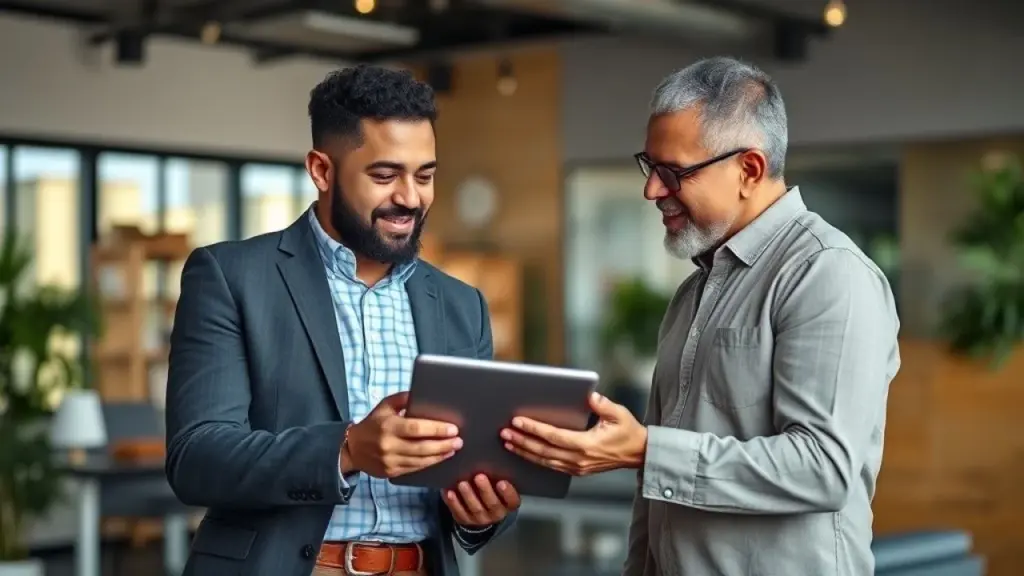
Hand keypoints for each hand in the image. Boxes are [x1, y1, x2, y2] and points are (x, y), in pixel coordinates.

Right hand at [345, 392, 461, 478]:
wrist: (352, 449)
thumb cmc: (373, 424)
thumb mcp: (385, 406)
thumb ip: (403, 398)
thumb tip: (423, 393)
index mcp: (388, 426)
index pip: (416, 429)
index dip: (436, 429)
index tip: (453, 428)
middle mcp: (388, 445)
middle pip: (422, 447)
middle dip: (444, 444)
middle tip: (459, 440)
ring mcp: (389, 461)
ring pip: (421, 460)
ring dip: (440, 455)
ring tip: (453, 448)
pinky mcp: (391, 473)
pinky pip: (415, 469)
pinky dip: (430, 463)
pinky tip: (440, 457)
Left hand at [444, 474, 520, 527]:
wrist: (481, 508)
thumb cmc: (492, 489)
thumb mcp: (499, 484)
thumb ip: (499, 476)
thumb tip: (492, 458)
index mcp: (508, 504)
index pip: (512, 500)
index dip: (508, 492)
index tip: (501, 482)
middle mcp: (496, 513)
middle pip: (492, 504)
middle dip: (485, 490)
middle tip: (479, 476)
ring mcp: (481, 519)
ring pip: (476, 509)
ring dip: (468, 495)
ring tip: (462, 483)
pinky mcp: (466, 520)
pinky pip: (460, 513)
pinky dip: (454, 503)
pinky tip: (450, 493)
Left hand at [501, 392, 646, 475]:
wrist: (639, 454)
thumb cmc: (628, 432)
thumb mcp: (619, 414)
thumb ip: (603, 405)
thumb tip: (590, 395)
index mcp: (586, 445)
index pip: (553, 436)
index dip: (533, 429)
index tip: (517, 421)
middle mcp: (578, 459)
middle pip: (543, 451)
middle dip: (521, 441)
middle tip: (503, 432)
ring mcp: (577, 468)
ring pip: (544, 461)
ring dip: (524, 452)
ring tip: (507, 443)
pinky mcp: (577, 471)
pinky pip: (551, 466)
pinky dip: (535, 460)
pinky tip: (524, 453)